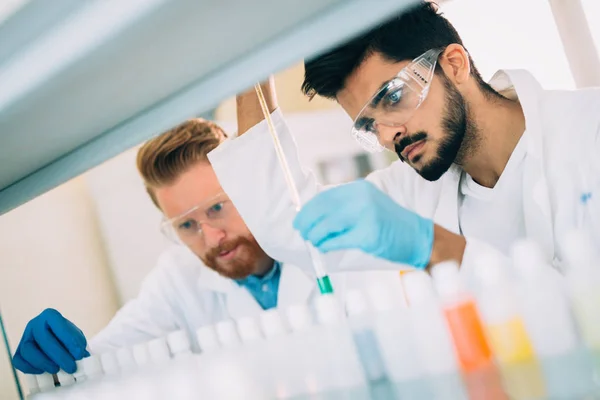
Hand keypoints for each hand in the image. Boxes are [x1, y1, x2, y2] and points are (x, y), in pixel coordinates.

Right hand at [12, 309, 88, 373]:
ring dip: (43, 362)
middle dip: (59, 355)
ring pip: (28, 350)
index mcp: (51, 315)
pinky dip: (30, 368)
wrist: (57, 342)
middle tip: (71, 367)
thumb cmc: (67, 338)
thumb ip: (78, 345)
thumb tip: (82, 357)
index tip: (79, 354)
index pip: (58, 324)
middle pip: (43, 339)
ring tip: (57, 369)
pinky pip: (19, 361)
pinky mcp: (18, 352)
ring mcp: (25, 337)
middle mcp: (35, 324)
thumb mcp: (76, 338)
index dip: (69, 340)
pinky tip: (42, 371)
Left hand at [293, 180, 433, 267]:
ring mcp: (366, 216)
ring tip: (313, 241)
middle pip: (322, 209)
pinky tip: (324, 247)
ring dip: (315, 235)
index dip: (308, 209)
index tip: (299, 219)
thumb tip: (311, 216)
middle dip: (307, 222)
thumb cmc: (388, 223)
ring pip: (327, 225)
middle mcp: (362, 198)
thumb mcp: (367, 205)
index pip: (324, 196)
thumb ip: (343, 207)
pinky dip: (326, 245)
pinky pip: (338, 241)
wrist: (418, 236)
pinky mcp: (369, 235)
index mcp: (359, 189)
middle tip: (302, 232)